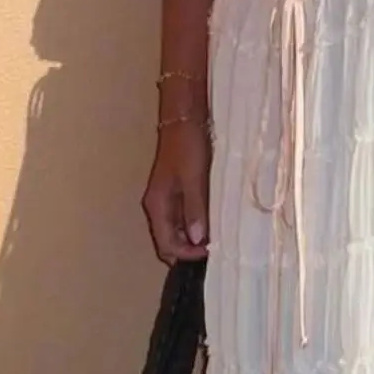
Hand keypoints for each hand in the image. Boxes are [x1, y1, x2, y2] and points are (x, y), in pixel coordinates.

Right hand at [141, 121, 211, 265]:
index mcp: (157, 205)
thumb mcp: (193, 180)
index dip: (186, 254)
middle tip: (214, 251)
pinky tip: (212, 222)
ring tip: (216, 239)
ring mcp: (167, 199)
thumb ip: (194, 209)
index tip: (209, 253)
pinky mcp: (177, 192)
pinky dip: (196, 224)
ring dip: (193, 238)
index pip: (166, 244)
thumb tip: (196, 239)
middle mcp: (158, 206)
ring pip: (176, 231)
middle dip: (188, 251)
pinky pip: (183, 217)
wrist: (185, 119)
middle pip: (168, 241)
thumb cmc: (188, 146)